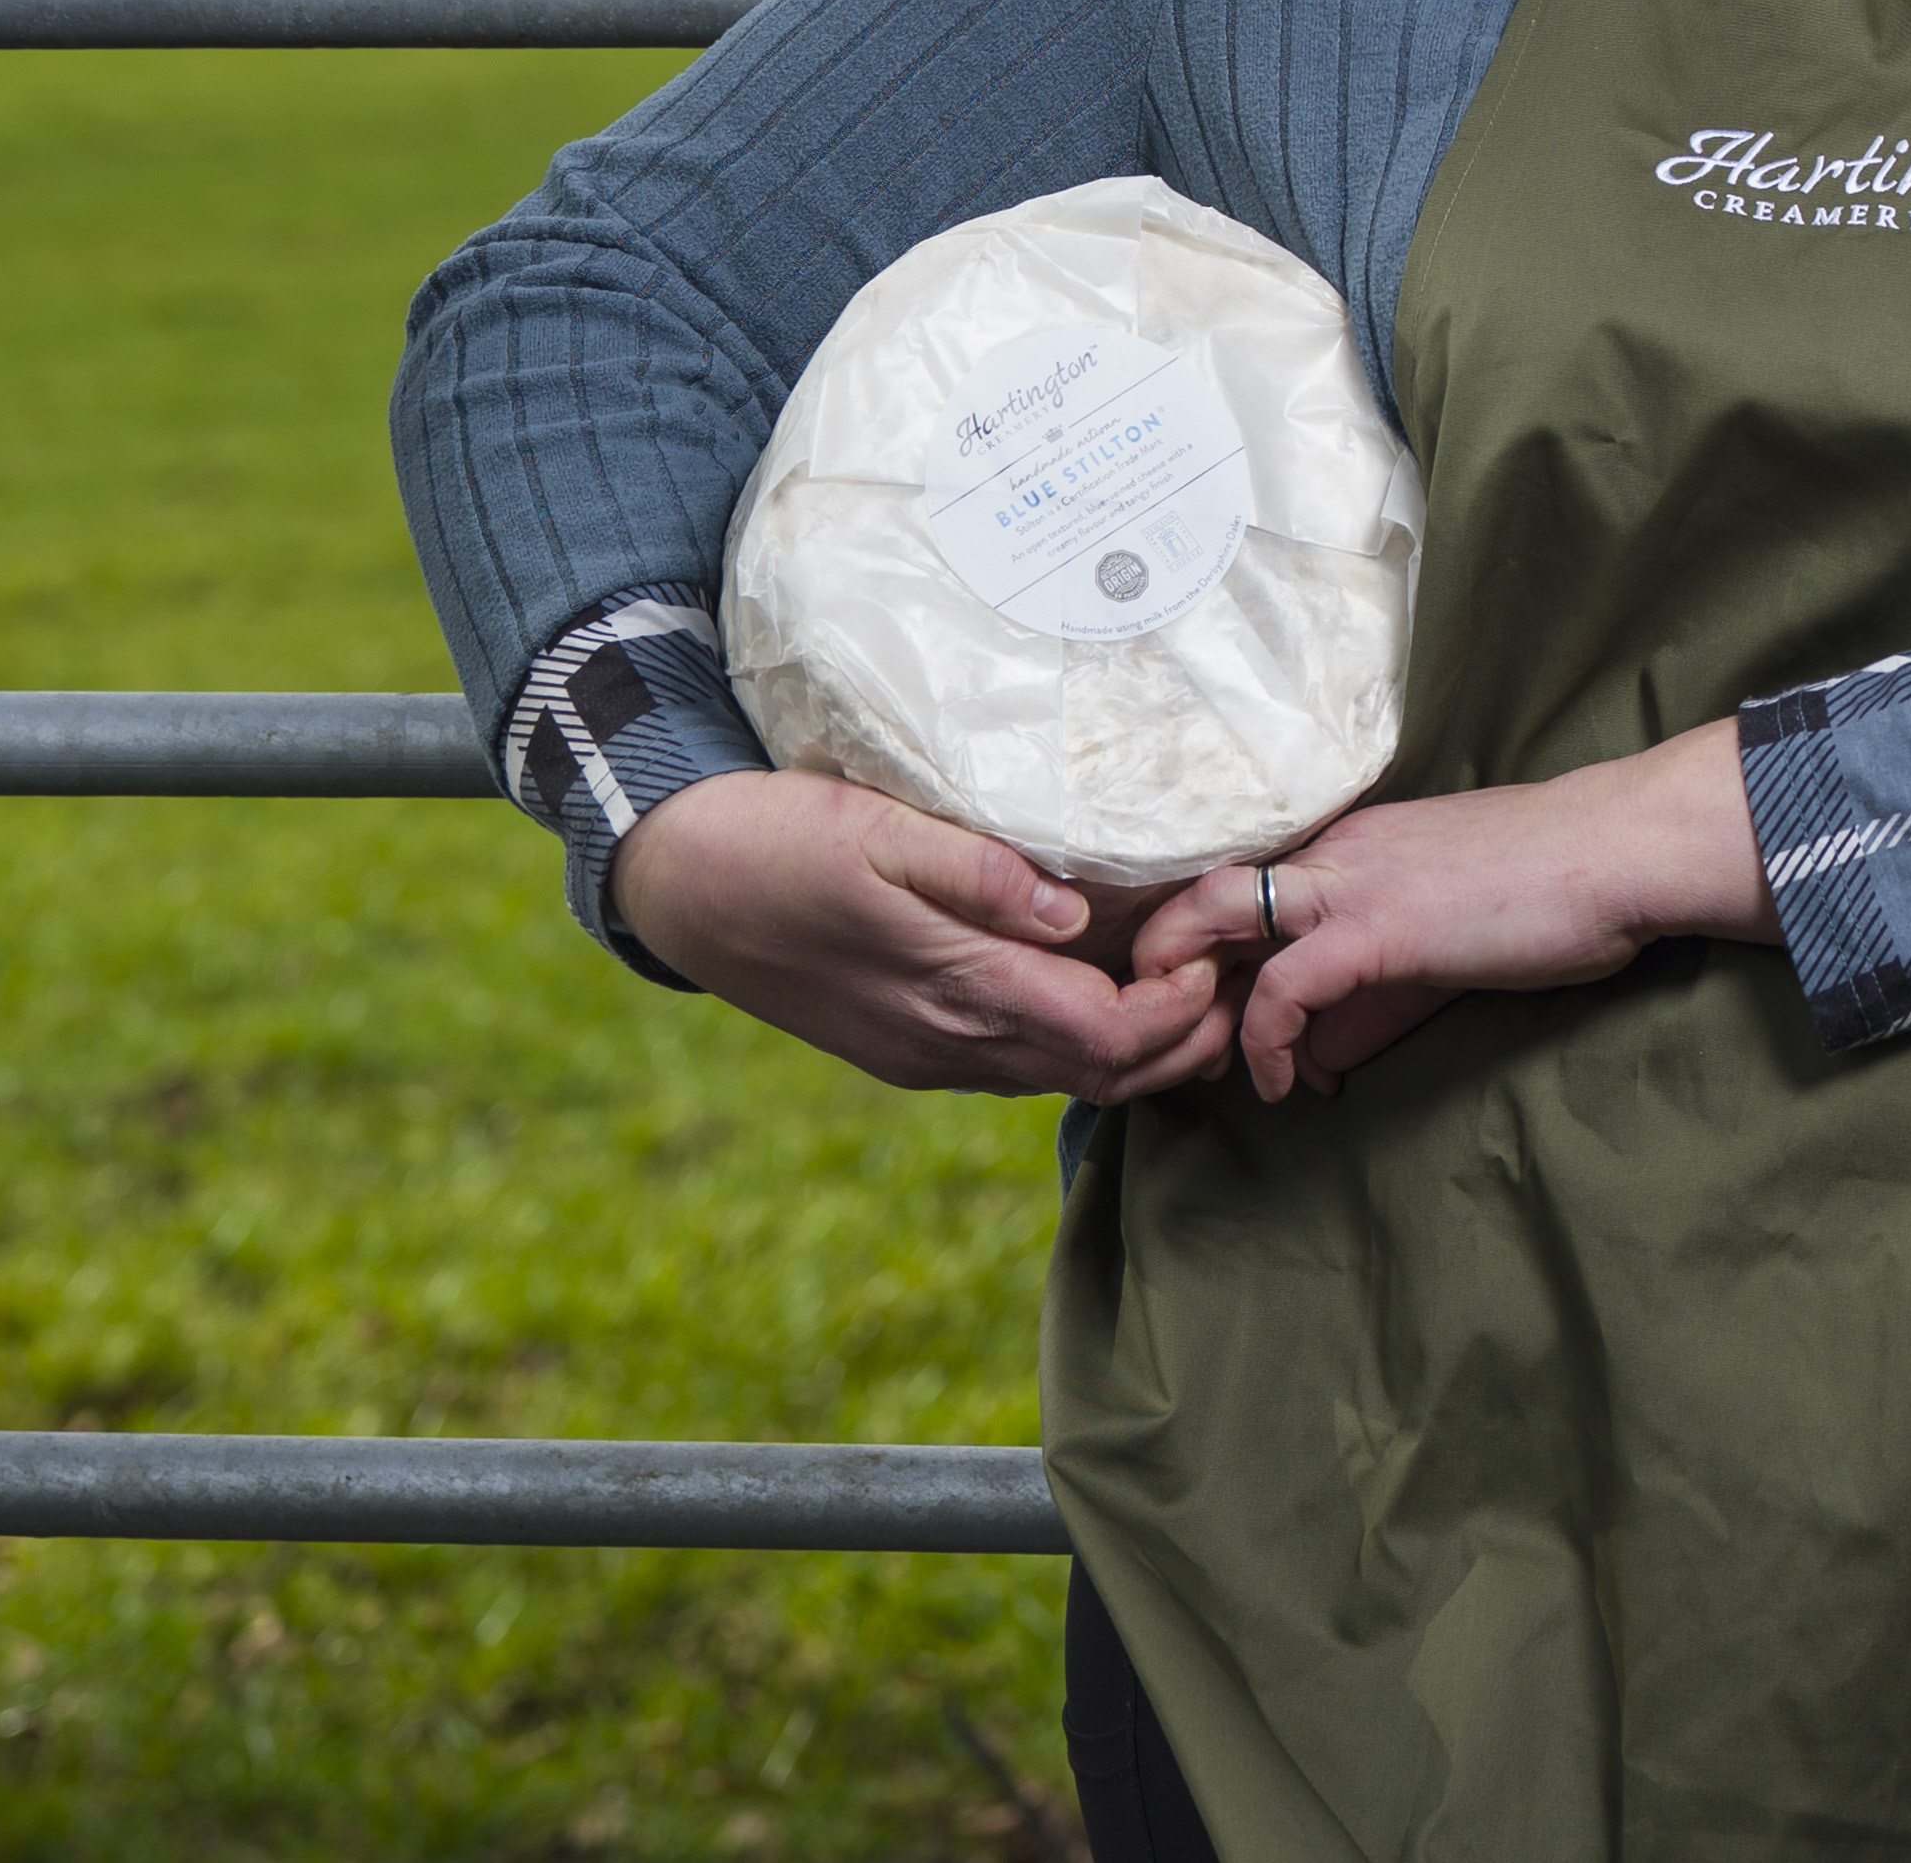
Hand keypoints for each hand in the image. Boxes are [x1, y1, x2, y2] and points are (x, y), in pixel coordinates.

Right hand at [608, 766, 1237, 1102]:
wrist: (676, 883)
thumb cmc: (777, 841)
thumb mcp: (876, 832)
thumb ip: (977, 874)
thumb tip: (1070, 911)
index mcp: (950, 989)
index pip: (1103, 1037)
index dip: (1177, 1013)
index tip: (1217, 956)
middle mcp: (944, 1043)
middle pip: (1097, 1074)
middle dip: (1179, 1043)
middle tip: (1234, 979)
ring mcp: (921, 1055)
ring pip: (1057, 1078)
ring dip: (1134, 1051)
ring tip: (1188, 988)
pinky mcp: (902, 1049)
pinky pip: (1013, 1067)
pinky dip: (1077, 1046)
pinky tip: (1100, 996)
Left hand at [1142, 717, 1782, 1101]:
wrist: (1620, 852)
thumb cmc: (1553, 890)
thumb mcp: (1443, 942)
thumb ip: (1371, 1000)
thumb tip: (1317, 1067)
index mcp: (1346, 846)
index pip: (1235, 887)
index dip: (1200, 954)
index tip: (1208, 1019)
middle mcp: (1330, 853)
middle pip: (1196, 891)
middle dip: (1160, 966)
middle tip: (1175, 1039)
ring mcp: (1348, 884)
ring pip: (1210, 918)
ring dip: (1186, 998)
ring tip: (1199, 1060)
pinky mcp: (1376, 929)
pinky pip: (1281, 990)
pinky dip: (1263, 1044)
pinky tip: (1281, 1087)